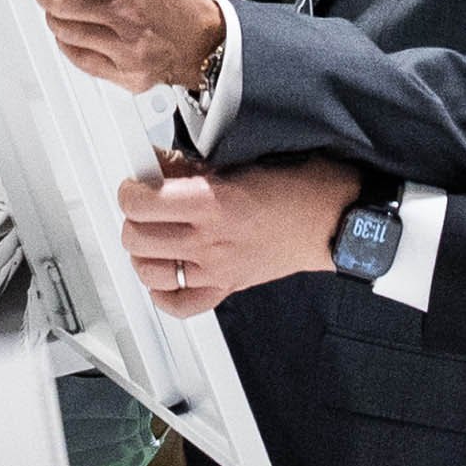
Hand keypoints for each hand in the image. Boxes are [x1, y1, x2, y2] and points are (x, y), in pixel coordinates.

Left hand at [31, 0, 224, 94]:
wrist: (199, 38)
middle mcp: (130, 12)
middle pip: (58, 1)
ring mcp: (128, 47)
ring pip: (62, 29)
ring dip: (55, 15)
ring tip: (67, 7)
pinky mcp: (126, 74)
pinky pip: (76, 55)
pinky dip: (69, 40)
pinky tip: (80, 29)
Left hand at [118, 154, 363, 313]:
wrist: (335, 219)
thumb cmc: (299, 185)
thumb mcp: (241, 160)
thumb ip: (192, 166)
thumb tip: (157, 164)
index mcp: (212, 203)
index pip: (141, 203)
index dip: (130, 189)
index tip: (136, 182)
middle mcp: (211, 241)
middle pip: (137, 237)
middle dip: (131, 218)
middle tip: (142, 204)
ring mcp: (218, 269)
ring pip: (150, 272)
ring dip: (141, 253)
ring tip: (149, 235)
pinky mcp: (228, 287)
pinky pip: (180, 305)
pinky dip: (163, 292)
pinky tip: (164, 273)